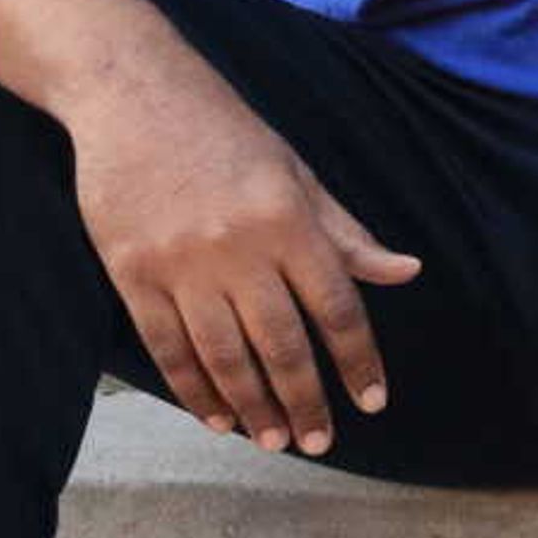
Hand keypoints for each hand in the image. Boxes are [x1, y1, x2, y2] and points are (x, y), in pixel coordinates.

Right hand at [71, 74, 417, 455]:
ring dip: (252, 406)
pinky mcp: (131, 272)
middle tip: (320, 441)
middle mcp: (239, 248)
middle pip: (282, 344)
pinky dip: (192, 387)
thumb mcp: (299, 174)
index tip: (372, 401)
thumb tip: (406, 271)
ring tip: (273, 439)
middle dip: (306, 400)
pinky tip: (216, 415)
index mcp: (290, 222)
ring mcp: (181, 264)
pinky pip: (167, 345)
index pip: (338, 308)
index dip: (358, 361)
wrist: (133, 95)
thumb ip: (347, 233)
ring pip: (225, 355)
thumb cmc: (227, 134)